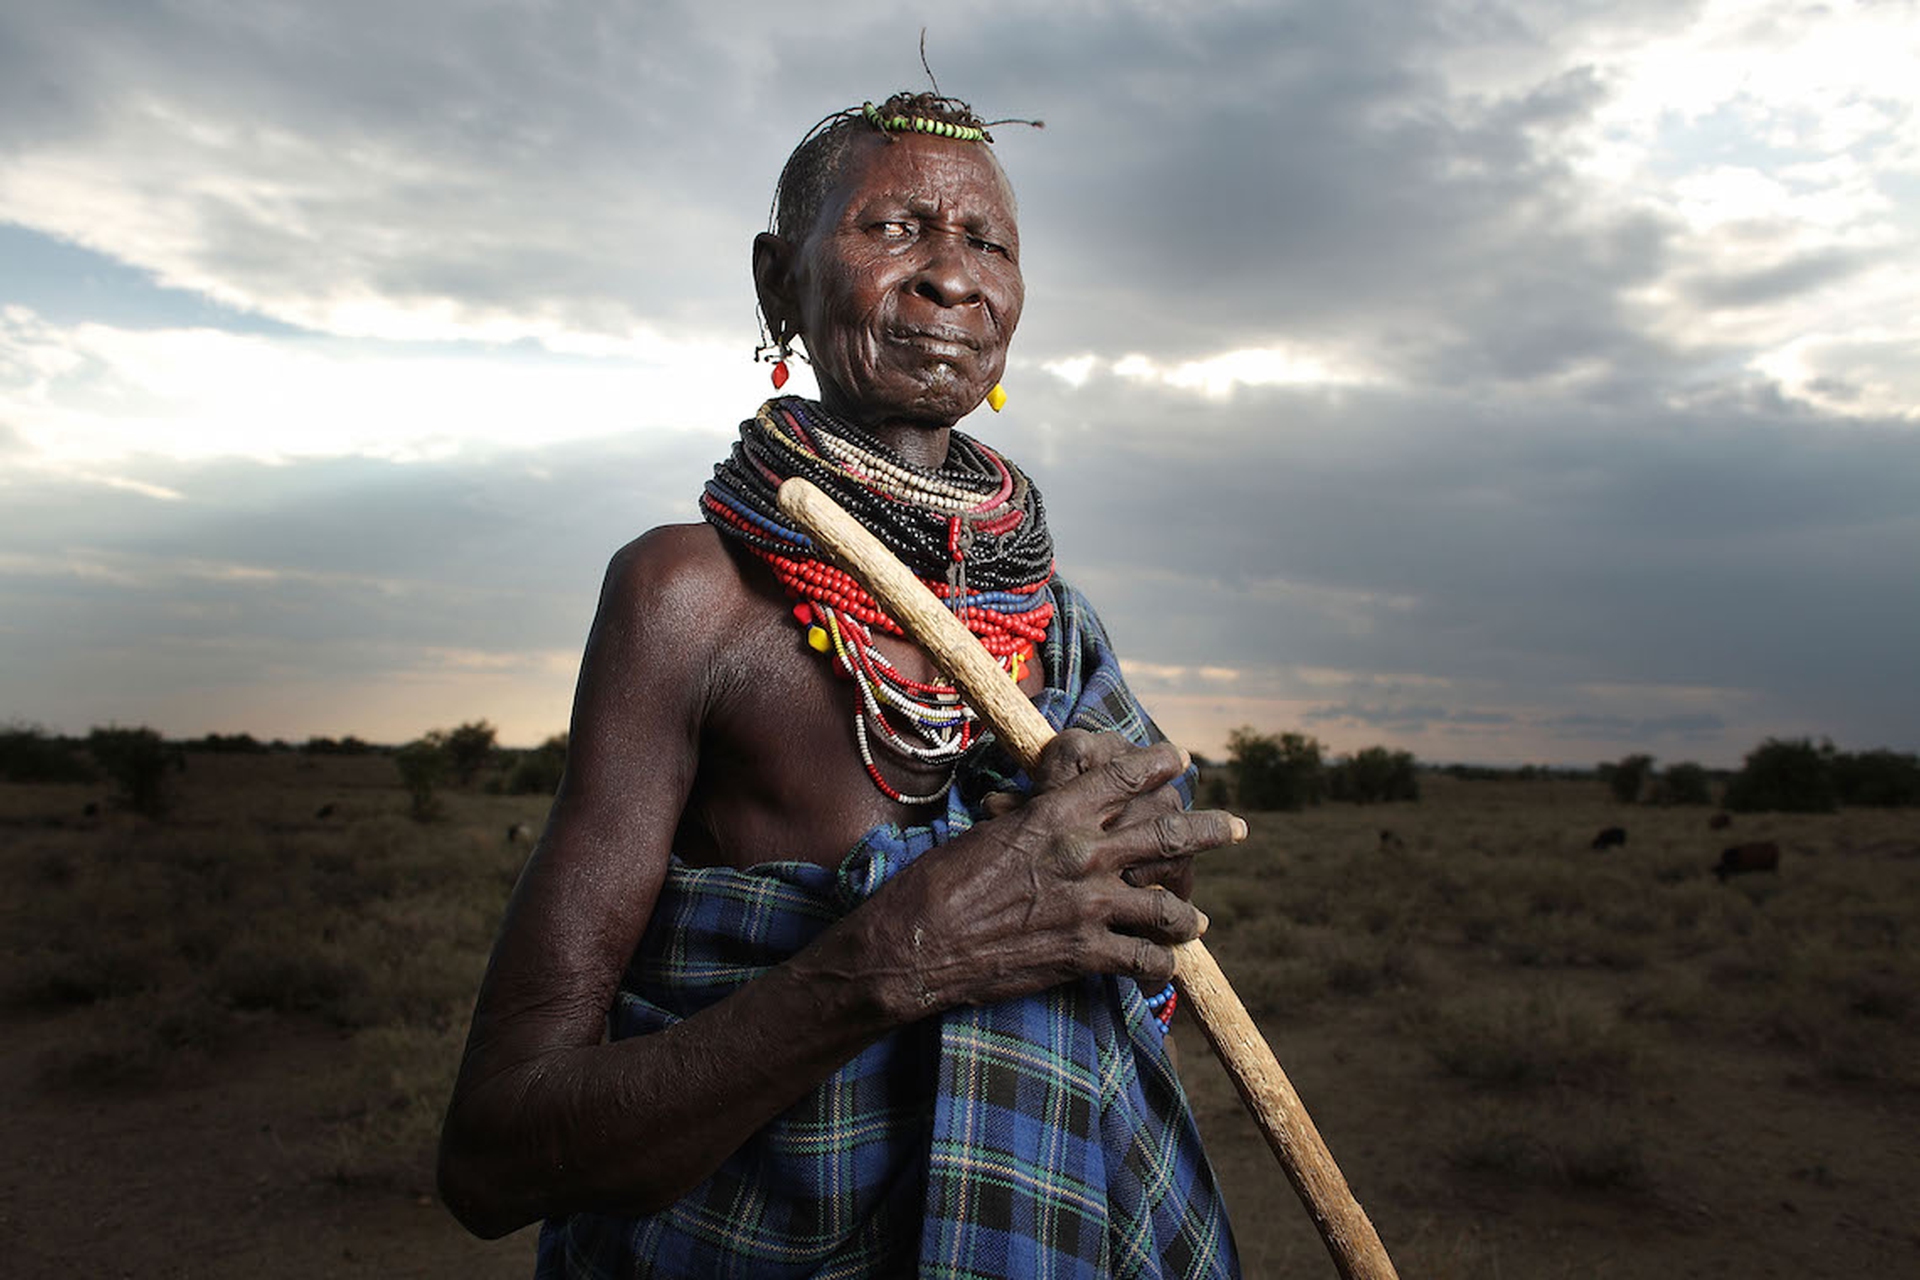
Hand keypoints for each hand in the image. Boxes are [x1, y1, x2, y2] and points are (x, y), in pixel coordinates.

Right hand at [868, 735, 1243, 1016]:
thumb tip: (1048, 814)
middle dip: (1211, 829)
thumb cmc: (939, 883)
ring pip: (1168, 908)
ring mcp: (1089, 906)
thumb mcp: (988, 832)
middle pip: (1169, 834)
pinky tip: (1161, 967)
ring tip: (1195, 923)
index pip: (1124, 778)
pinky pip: (1144, 960)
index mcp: (1055, 815)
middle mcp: (1083, 854)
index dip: (1160, 765)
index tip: (1181, 760)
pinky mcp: (1084, 954)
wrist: (917, 943)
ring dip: (1187, 917)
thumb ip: (1033, 822)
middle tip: (1237, 828)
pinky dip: (1159, 965)